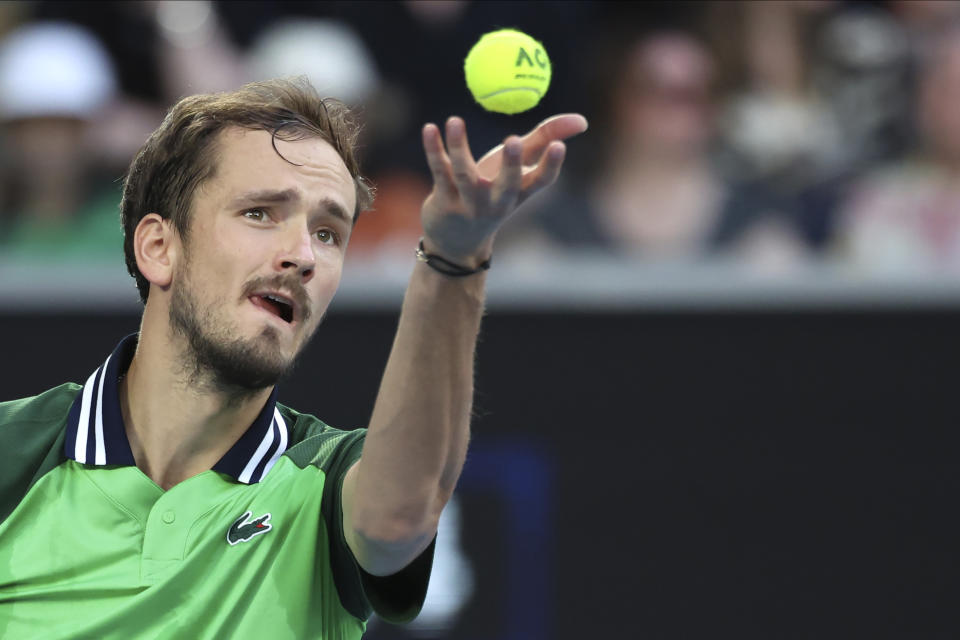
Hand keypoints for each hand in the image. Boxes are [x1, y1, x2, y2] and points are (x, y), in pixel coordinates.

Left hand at [420, 113, 587, 266]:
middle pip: (506, 185)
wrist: (456, 241)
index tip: (560, 147)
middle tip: (514, 140)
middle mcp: (497, 202)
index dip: (551, 166)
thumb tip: (583, 121)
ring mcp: (469, 203)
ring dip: (459, 147)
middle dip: (512, 164)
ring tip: (454, 120)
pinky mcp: (443, 201)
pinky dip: (434, 149)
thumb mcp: (518, 169)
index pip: (541, 182)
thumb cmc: (492, 194)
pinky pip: (438, 171)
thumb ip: (545, 139)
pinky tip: (430, 128)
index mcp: (519, 193)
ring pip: (464, 174)